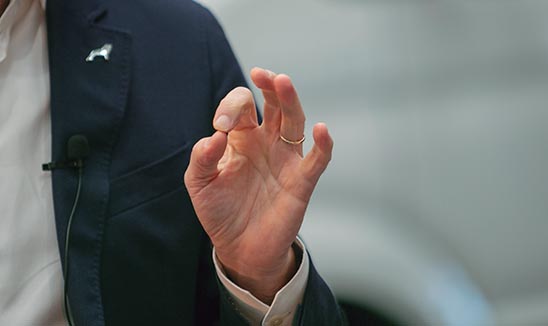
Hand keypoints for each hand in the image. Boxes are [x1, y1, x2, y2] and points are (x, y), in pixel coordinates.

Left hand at [184, 67, 332, 302]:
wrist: (239, 247)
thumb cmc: (219, 211)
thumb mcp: (199, 183)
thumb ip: (201, 158)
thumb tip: (215, 136)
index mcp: (241, 138)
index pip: (242, 107)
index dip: (231, 107)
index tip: (220, 125)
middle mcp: (266, 143)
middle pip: (274, 106)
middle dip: (269, 87)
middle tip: (263, 74)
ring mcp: (286, 160)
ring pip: (295, 123)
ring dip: (291, 102)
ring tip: (282, 82)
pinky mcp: (301, 182)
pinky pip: (317, 160)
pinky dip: (323, 145)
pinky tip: (321, 129)